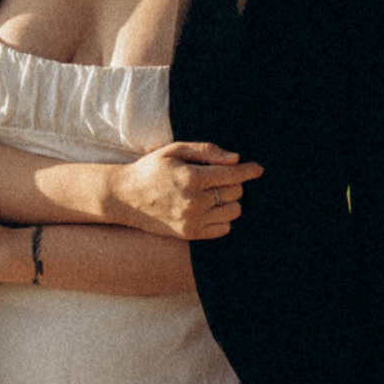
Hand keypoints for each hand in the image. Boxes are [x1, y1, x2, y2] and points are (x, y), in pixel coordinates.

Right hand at [108, 142, 261, 239]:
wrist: (126, 197)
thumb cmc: (151, 169)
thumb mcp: (174, 150)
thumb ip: (205, 151)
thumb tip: (235, 159)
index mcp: (191, 177)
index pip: (232, 175)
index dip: (248, 171)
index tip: (257, 169)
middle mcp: (194, 200)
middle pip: (235, 192)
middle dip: (234, 183)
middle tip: (220, 177)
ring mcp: (193, 219)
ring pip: (233, 211)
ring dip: (230, 200)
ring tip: (215, 193)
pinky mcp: (190, 233)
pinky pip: (223, 228)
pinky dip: (223, 217)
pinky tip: (211, 208)